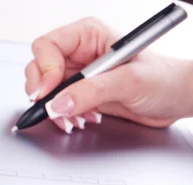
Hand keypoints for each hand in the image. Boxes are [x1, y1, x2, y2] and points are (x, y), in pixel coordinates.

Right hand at [26, 17, 192, 132]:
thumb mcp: (129, 82)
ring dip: (52, 108)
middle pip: (38, 68)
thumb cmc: (163, 79)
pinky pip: (55, 104)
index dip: (43, 70)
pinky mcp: (78, 93)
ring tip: (73, 118)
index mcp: (88, 35)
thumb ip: (92, 92)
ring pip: (43, 89)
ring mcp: (77, 74)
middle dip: (42, 92)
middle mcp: (79, 53)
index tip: (47, 92)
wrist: (175, 99)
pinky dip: (61, 116)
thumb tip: (59, 103)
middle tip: (52, 108)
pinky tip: (78, 119)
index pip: (47, 46)